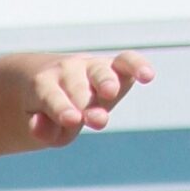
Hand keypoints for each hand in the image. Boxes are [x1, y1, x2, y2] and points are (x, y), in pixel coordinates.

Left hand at [24, 51, 153, 146]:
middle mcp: (67, 72)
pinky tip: (148, 76)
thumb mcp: (42, 126)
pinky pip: (127, 61)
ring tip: (111, 92)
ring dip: (106, 82)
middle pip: (78, 89)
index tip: (72, 120)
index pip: (52, 97)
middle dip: (85, 102)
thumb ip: (43, 130)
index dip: (62, 108)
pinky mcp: (114, 66)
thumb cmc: (47, 111)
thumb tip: (41, 124)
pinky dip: (137, 65)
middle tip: (94, 120)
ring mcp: (91, 67)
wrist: (50, 81)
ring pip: (100, 73)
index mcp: (43, 84)